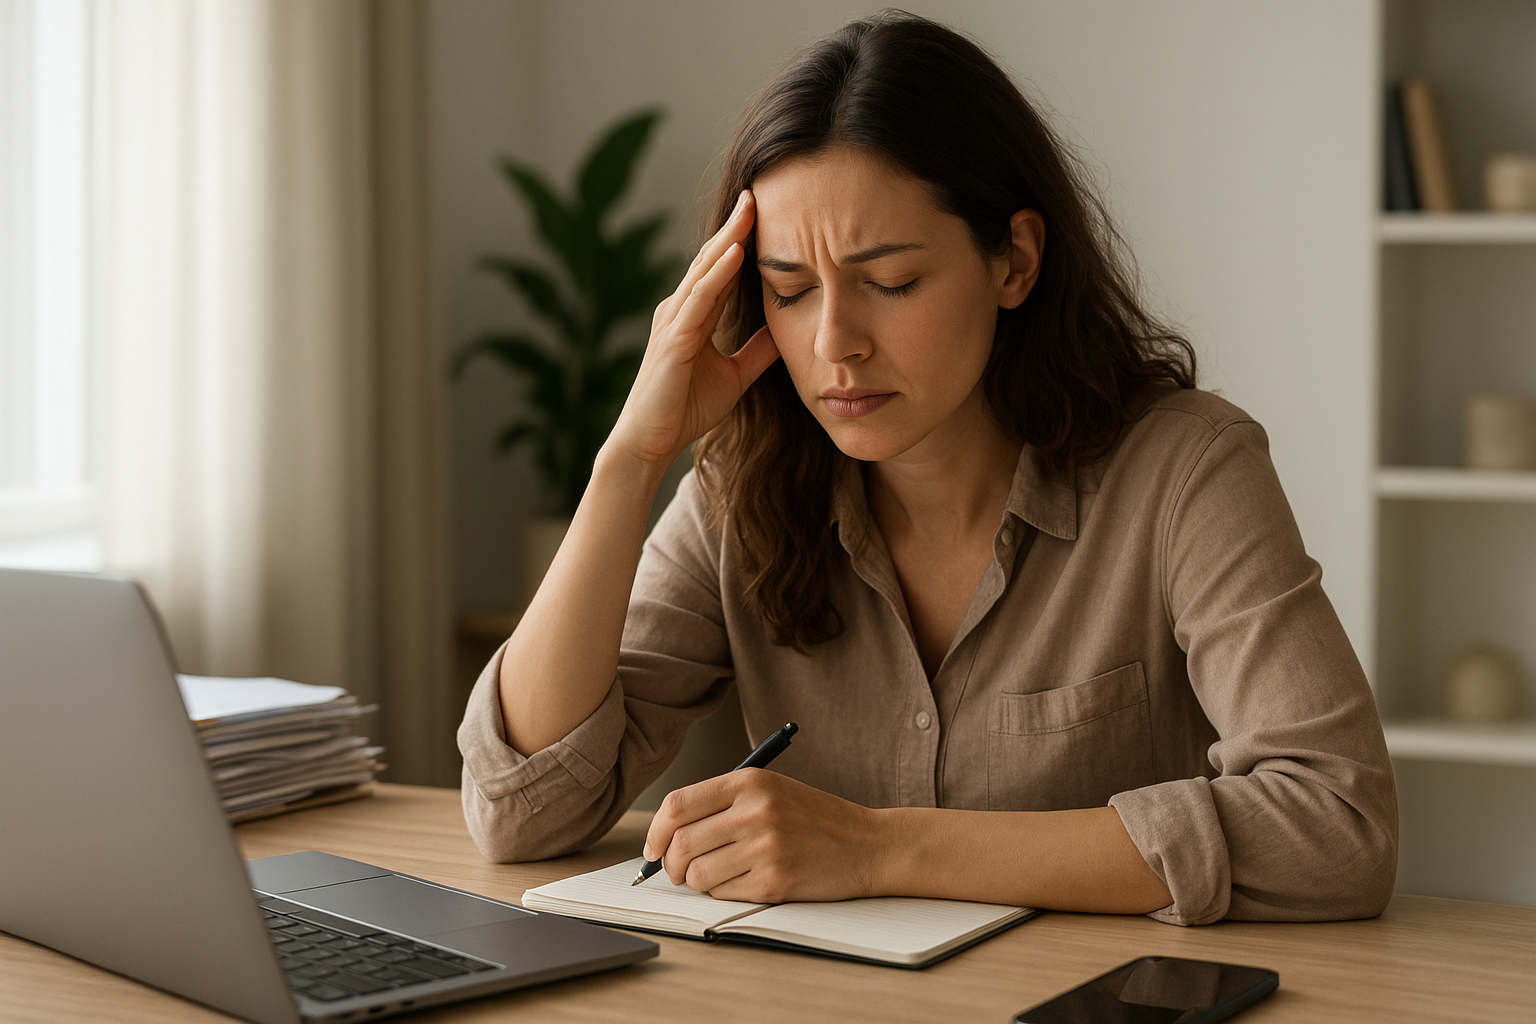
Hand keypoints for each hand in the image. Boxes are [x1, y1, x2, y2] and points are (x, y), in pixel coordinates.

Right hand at [607, 190, 780, 468]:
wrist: (651, 442)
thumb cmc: (685, 409)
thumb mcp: (735, 375)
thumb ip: (757, 351)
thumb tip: (786, 329)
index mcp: (693, 317)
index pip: (720, 270)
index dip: (741, 240)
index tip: (765, 211)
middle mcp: (679, 312)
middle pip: (710, 260)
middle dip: (734, 226)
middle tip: (757, 192)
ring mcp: (673, 323)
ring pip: (704, 272)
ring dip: (727, 239)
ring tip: (749, 209)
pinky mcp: (673, 341)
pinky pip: (698, 301)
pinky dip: (717, 275)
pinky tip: (735, 253)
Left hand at [642, 769, 887, 902]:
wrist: (867, 844)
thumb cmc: (814, 818)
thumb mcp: (770, 791)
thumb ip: (721, 805)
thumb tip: (665, 836)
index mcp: (749, 782)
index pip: (677, 805)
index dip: (656, 831)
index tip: (652, 848)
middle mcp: (755, 811)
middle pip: (681, 844)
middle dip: (670, 864)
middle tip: (678, 871)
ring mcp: (766, 847)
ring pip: (697, 874)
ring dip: (696, 882)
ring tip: (716, 875)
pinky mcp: (775, 881)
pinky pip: (723, 894)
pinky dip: (723, 893)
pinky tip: (744, 881)